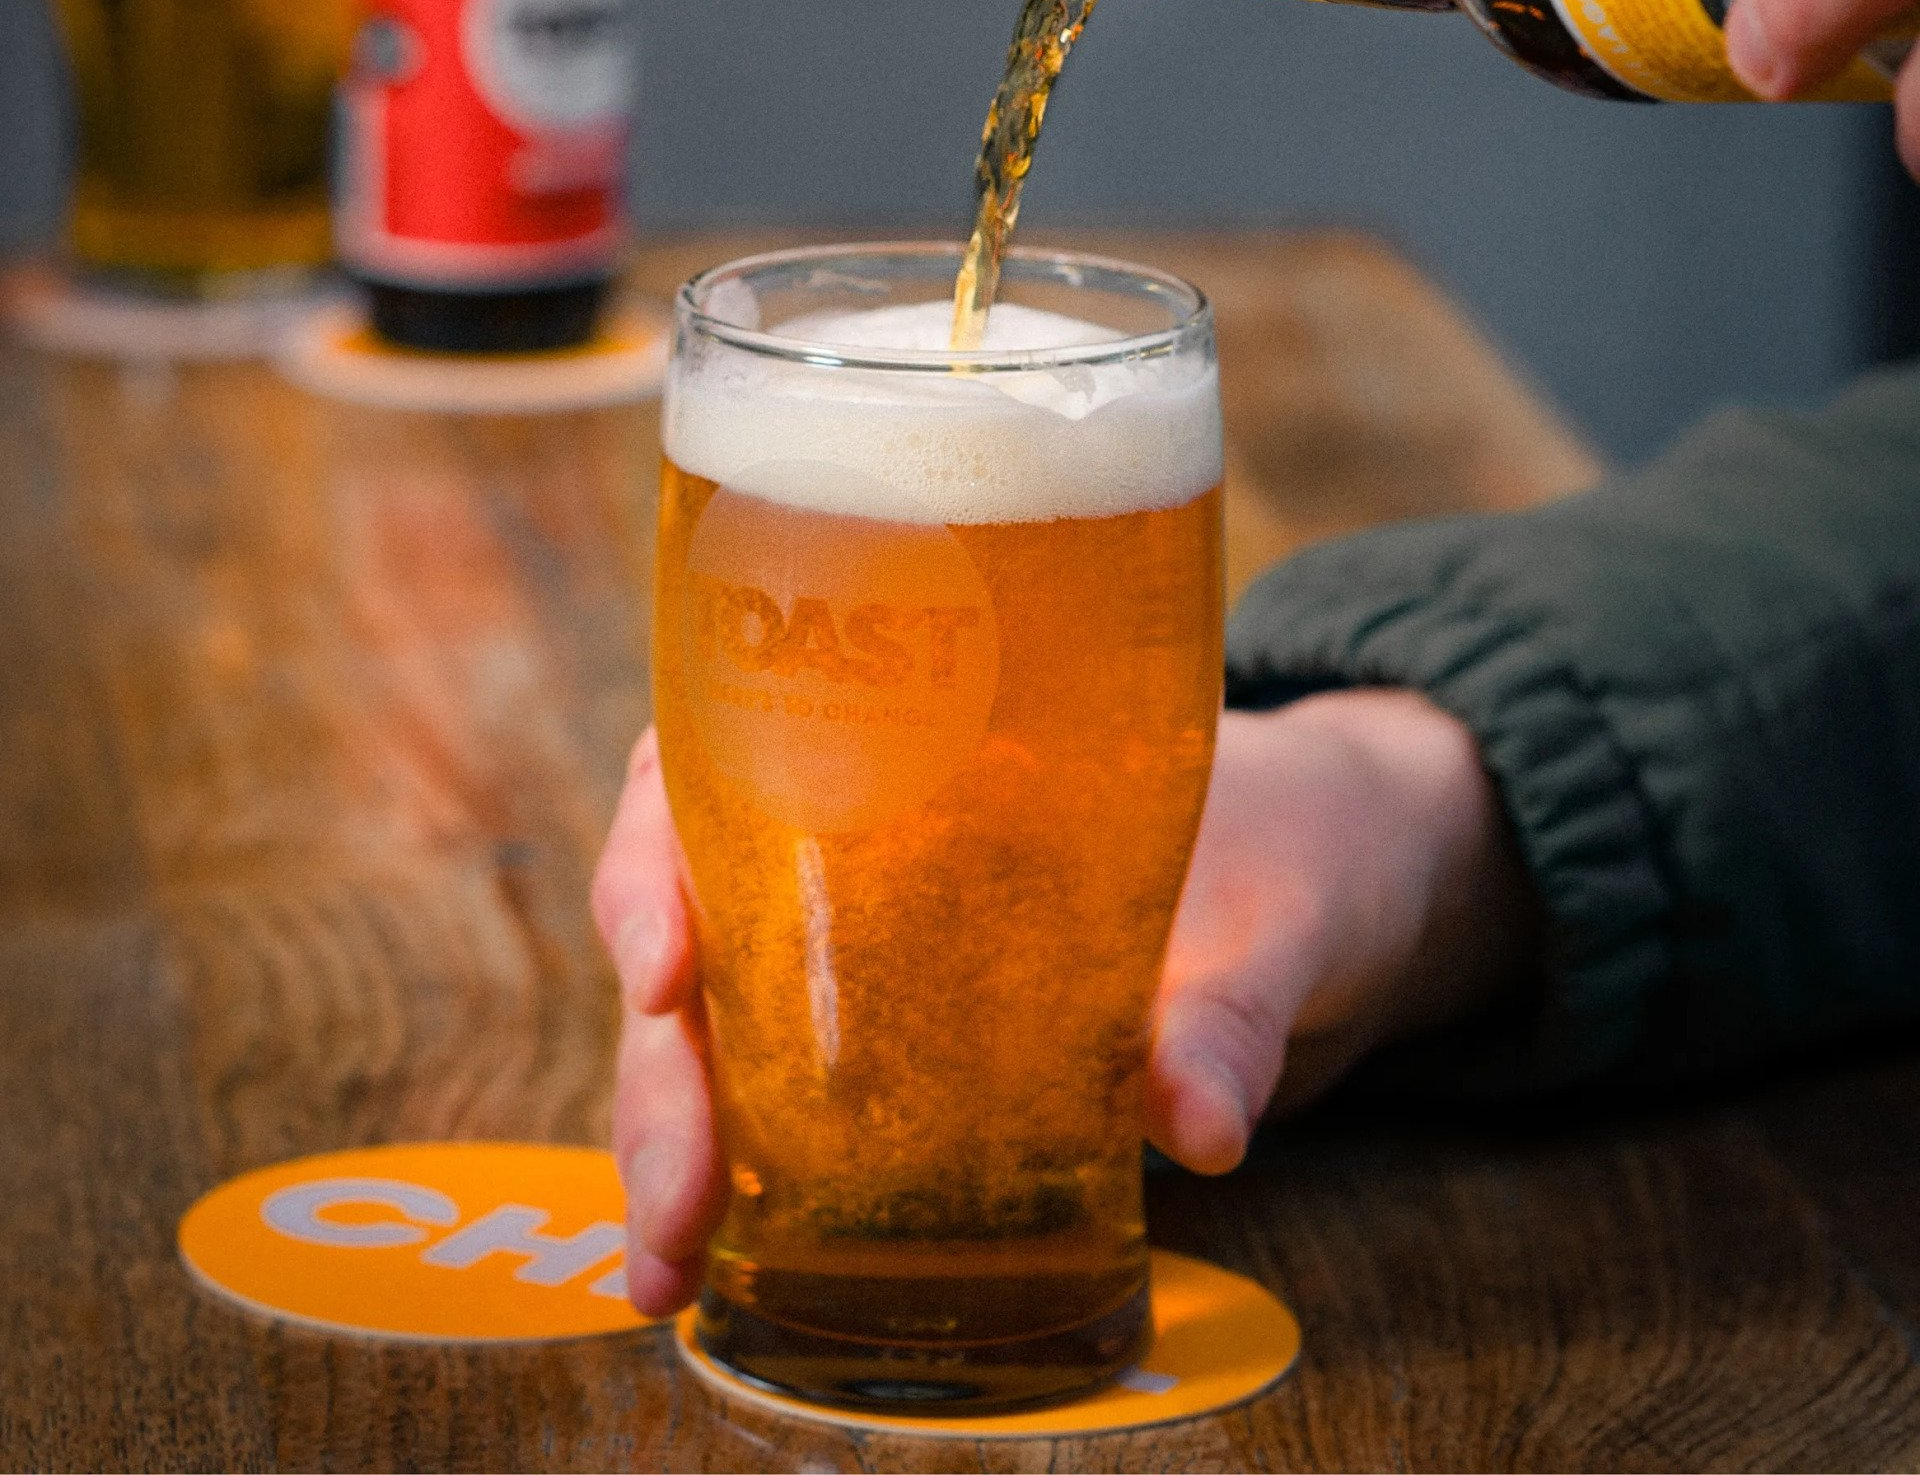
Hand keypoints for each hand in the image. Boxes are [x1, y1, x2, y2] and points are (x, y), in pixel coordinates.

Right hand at [591, 692, 1536, 1310]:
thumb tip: (1193, 1125)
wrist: (1341, 876)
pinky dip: (738, 1169)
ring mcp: (874, 938)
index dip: (657, 851)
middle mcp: (863, 832)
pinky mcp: (911, 1035)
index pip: (722, 756)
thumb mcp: (1274, 908)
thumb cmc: (1293, 841)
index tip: (662, 962)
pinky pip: (785, 1082)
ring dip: (674, 1134)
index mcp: (917, 738)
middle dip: (662, 1061)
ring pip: (717, 1014)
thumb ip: (1233, 1007)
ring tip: (667, 1273)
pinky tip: (715, 1262)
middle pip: (695, 914)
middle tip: (674, 1198)